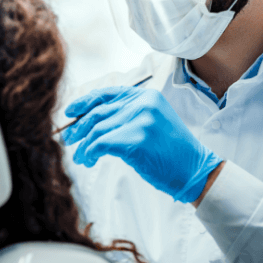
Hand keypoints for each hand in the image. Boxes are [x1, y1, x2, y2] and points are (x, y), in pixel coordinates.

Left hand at [62, 86, 222, 202]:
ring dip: (84, 146)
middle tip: (68, 140)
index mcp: (147, 95)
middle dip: (79, 127)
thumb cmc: (172, 151)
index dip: (85, 101)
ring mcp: (141, 120)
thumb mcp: (154, 121)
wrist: (194, 169)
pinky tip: (90, 160)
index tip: (70, 112)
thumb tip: (93, 119)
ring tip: (81, 158)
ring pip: (97, 129)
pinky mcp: (136, 139)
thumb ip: (130, 114)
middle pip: (98, 112)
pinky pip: (101, 144)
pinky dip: (90, 153)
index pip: (108, 93)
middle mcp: (143, 103)